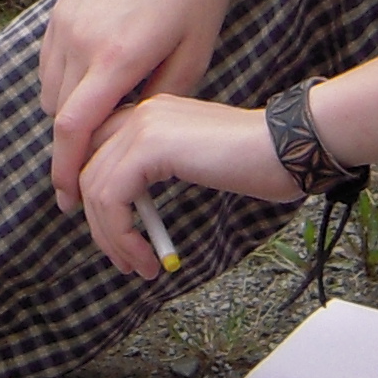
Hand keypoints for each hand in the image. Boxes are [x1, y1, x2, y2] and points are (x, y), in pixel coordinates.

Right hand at [36, 0, 234, 211]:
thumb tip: (135, 133)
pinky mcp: (61, 10)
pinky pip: (48, 64)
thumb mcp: (195, 53)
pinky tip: (88, 92)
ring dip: (67, 119)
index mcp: (117, 56)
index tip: (69, 198)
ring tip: (94, 134)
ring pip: (50, 91)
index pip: (74, 128)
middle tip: (83, 180)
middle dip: (67, 152)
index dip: (67, 169)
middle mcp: (81, 40)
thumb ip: (160, 99)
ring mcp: (66, 22)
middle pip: (57, 116)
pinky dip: (61, 87)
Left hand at [77, 93, 301, 277]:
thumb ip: (158, 170)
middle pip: (88, 171)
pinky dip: (121, 235)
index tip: (106, 233)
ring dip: (112, 238)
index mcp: (149, 111)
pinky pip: (112, 198)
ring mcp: (141, 125)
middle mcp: (139, 111)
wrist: (288, 146)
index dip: (93, 196)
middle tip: (122, 260)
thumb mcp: (195, 161)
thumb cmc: (258, 160)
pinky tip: (146, 257)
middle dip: (98, 223)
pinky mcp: (148, 146)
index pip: (97, 153)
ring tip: (137, 266)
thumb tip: (128, 207)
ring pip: (95, 189)